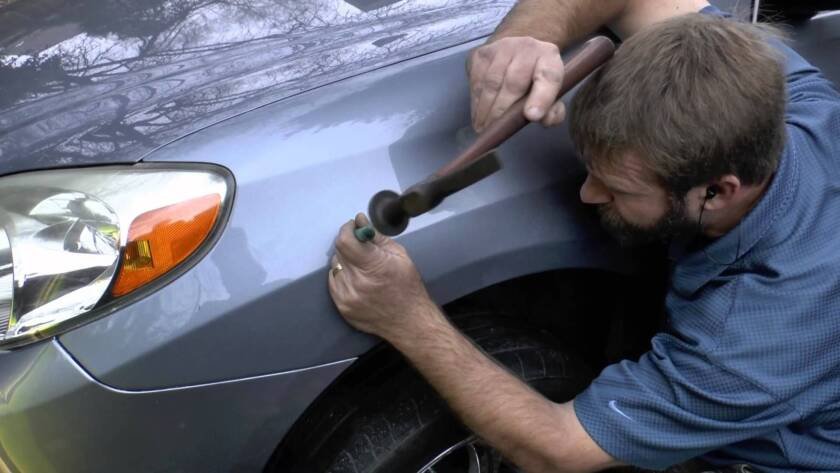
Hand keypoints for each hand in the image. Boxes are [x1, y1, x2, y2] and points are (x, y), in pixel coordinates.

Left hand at [328, 213, 437, 341]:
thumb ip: (376, 237)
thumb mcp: (399, 255)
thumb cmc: (408, 286)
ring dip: (345, 261)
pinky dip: (343, 276)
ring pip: (335, 266)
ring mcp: (347, 297)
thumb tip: (360, 220)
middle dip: (349, 244)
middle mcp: (356, 283)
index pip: (345, 241)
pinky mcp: (342, 307)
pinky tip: (358, 280)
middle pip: (339, 252)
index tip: (353, 227)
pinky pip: (334, 282)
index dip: (347, 230)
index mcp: (374, 267)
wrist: (409, 321)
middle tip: (361, 248)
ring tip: (362, 268)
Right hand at [468, 36, 565, 131]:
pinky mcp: (482, 53)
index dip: (541, 97)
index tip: (532, 116)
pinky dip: (476, 101)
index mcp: (550, 58)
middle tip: (494, 130)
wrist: (516, 51)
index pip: (548, 76)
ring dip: (485, 109)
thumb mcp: (552, 93)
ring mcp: (502, 47)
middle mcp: (527, 47)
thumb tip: (543, 119)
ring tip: (482, 127)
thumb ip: (553, 111)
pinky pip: (476, 80)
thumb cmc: (535, 79)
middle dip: (502, 111)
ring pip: (491, 82)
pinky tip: (477, 114)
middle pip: (514, 82)